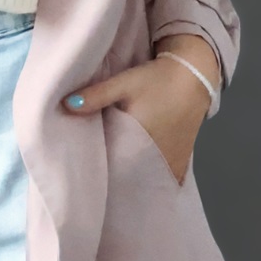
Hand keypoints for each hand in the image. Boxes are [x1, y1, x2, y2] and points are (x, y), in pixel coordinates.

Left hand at [60, 53, 210, 183]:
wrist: (194, 74)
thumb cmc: (158, 80)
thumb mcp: (124, 83)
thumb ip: (96, 95)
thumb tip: (66, 105)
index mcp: (139, 144)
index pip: (116, 171)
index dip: (102, 176)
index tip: (87, 179)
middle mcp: (157, 158)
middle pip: (132, 179)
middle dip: (117, 183)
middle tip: (98, 186)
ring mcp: (172, 161)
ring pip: (148, 180)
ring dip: (135, 182)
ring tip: (116, 186)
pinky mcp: (182, 158)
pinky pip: (164, 177)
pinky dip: (153, 180)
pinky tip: (142, 183)